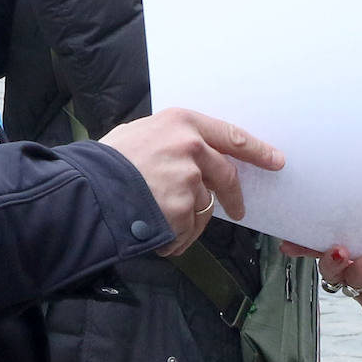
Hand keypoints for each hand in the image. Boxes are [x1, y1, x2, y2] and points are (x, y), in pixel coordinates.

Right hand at [99, 108, 284, 256]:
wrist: (85, 191)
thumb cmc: (107, 162)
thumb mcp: (140, 133)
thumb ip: (172, 140)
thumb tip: (193, 151)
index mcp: (182, 123)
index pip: (232, 137)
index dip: (257, 151)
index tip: (276, 160)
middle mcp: (191, 149)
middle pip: (225, 177)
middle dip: (234, 196)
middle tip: (239, 210)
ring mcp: (188, 181)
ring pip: (203, 206)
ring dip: (187, 218)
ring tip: (155, 217)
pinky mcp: (182, 211)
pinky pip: (188, 230)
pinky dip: (175, 237)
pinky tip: (153, 232)